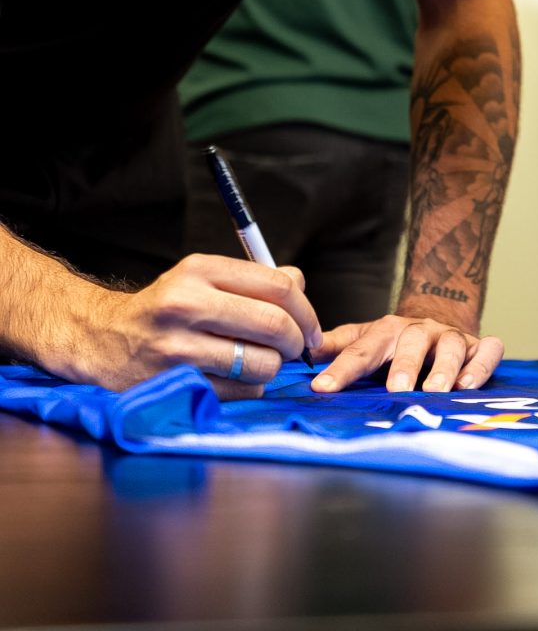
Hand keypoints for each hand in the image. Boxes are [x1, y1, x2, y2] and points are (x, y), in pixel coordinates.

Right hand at [62, 254, 322, 399]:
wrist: (102, 340)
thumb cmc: (164, 310)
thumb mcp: (201, 278)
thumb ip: (252, 280)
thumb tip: (300, 284)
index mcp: (200, 270)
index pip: (278, 286)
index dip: (307, 310)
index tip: (311, 329)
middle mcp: (188, 303)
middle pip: (276, 325)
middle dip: (296, 343)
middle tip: (294, 350)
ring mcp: (180, 346)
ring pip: (262, 363)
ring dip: (271, 369)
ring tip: (257, 364)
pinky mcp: (177, 383)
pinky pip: (241, 392)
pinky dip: (249, 389)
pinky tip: (232, 379)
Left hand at [309, 314, 503, 393]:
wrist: (436, 321)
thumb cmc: (394, 342)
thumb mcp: (364, 340)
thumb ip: (337, 347)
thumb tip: (303, 352)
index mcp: (387, 331)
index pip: (362, 350)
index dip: (342, 370)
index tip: (322, 389)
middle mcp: (420, 331)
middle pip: (412, 343)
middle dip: (405, 366)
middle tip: (396, 390)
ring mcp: (451, 337)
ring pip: (451, 346)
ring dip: (444, 368)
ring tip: (437, 391)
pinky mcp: (478, 346)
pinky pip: (486, 350)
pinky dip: (481, 365)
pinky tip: (470, 384)